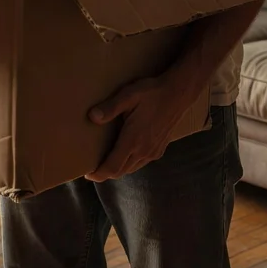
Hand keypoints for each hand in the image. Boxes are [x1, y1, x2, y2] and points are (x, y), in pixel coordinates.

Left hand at [85, 72, 199, 181]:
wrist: (178, 94)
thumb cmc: (151, 93)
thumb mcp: (128, 95)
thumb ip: (110, 107)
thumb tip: (92, 117)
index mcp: (132, 141)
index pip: (112, 167)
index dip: (99, 174)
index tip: (88, 174)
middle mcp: (143, 151)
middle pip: (120, 171)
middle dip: (106, 172)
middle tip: (93, 167)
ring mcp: (153, 152)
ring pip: (131, 168)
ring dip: (118, 168)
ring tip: (107, 161)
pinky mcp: (159, 149)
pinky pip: (141, 163)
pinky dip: (130, 163)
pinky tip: (126, 153)